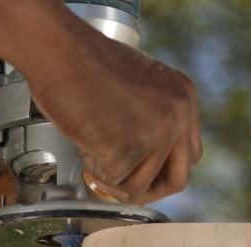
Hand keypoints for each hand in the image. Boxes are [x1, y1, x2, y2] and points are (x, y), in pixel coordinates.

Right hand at [27, 22, 202, 204]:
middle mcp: (178, 114)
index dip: (163, 170)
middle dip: (148, 190)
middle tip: (122, 188)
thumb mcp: (138, 90)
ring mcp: (158, 132)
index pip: (189, 154)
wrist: (60, 52)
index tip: (142, 174)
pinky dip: (95, 172)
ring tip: (93, 152)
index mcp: (183, 97)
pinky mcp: (131, 148)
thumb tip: (144, 158)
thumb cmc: (83, 66)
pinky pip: (115, 182)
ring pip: (141, 186)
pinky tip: (86, 147)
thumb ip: (150, 120)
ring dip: (113, 180)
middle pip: (178, 179)